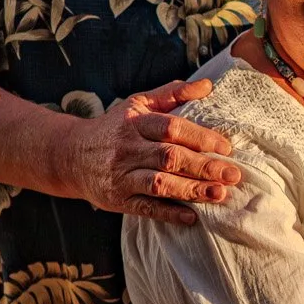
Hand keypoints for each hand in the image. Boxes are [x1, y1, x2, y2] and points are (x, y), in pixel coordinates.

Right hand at [65, 78, 242, 223]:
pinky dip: (169, 213)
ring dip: (191, 190)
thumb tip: (207, 86)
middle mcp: (127, 148)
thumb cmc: (114, 128)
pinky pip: (146, 208)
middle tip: (233, 174)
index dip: (200, 137)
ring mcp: (121, 176)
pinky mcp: (118, 200)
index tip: (225, 147)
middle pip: (170, 157)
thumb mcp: (138, 103)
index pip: (172, 128)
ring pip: (160, 183)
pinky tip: (191, 216)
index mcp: (135, 122)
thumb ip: (172, 94)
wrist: (70, 155)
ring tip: (219, 194)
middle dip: (204, 166)